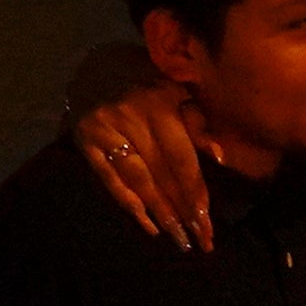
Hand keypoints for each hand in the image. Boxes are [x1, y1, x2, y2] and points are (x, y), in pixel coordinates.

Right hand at [65, 50, 216, 253]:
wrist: (95, 64)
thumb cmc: (147, 82)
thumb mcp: (176, 92)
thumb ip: (197, 123)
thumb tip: (219, 156)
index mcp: (159, 103)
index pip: (181, 158)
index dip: (195, 191)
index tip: (209, 221)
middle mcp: (131, 118)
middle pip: (163, 174)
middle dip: (184, 210)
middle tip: (201, 241)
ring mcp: (106, 131)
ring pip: (139, 181)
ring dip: (161, 214)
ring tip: (179, 240)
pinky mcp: (87, 143)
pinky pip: (111, 181)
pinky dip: (130, 205)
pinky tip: (149, 226)